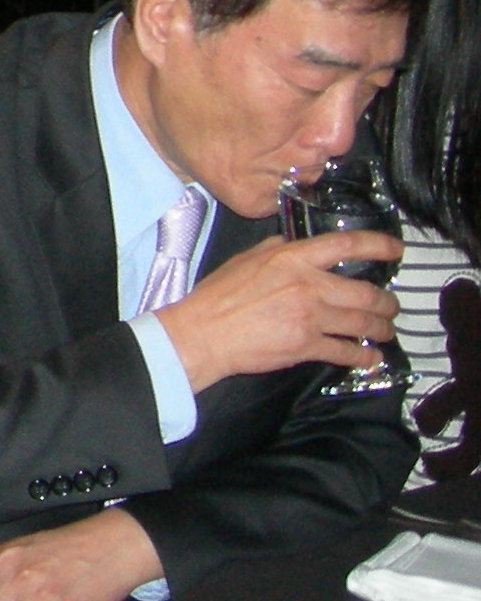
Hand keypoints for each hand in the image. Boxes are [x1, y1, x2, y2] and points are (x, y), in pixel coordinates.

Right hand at [156, 232, 401, 392]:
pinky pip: (347, 352)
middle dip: (387, 303)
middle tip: (391, 306)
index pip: (345, 246)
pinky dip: (364, 356)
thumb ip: (277, 249)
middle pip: (366, 293)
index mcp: (292, 259)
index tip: (395, 249)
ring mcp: (310, 318)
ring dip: (381, 329)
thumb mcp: (246, 259)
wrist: (205, 332)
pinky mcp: (307, 346)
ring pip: (363, 323)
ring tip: (385, 330)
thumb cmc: (219, 294)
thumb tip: (297, 244)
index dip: (377, 245)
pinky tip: (370, 356)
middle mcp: (307, 286)